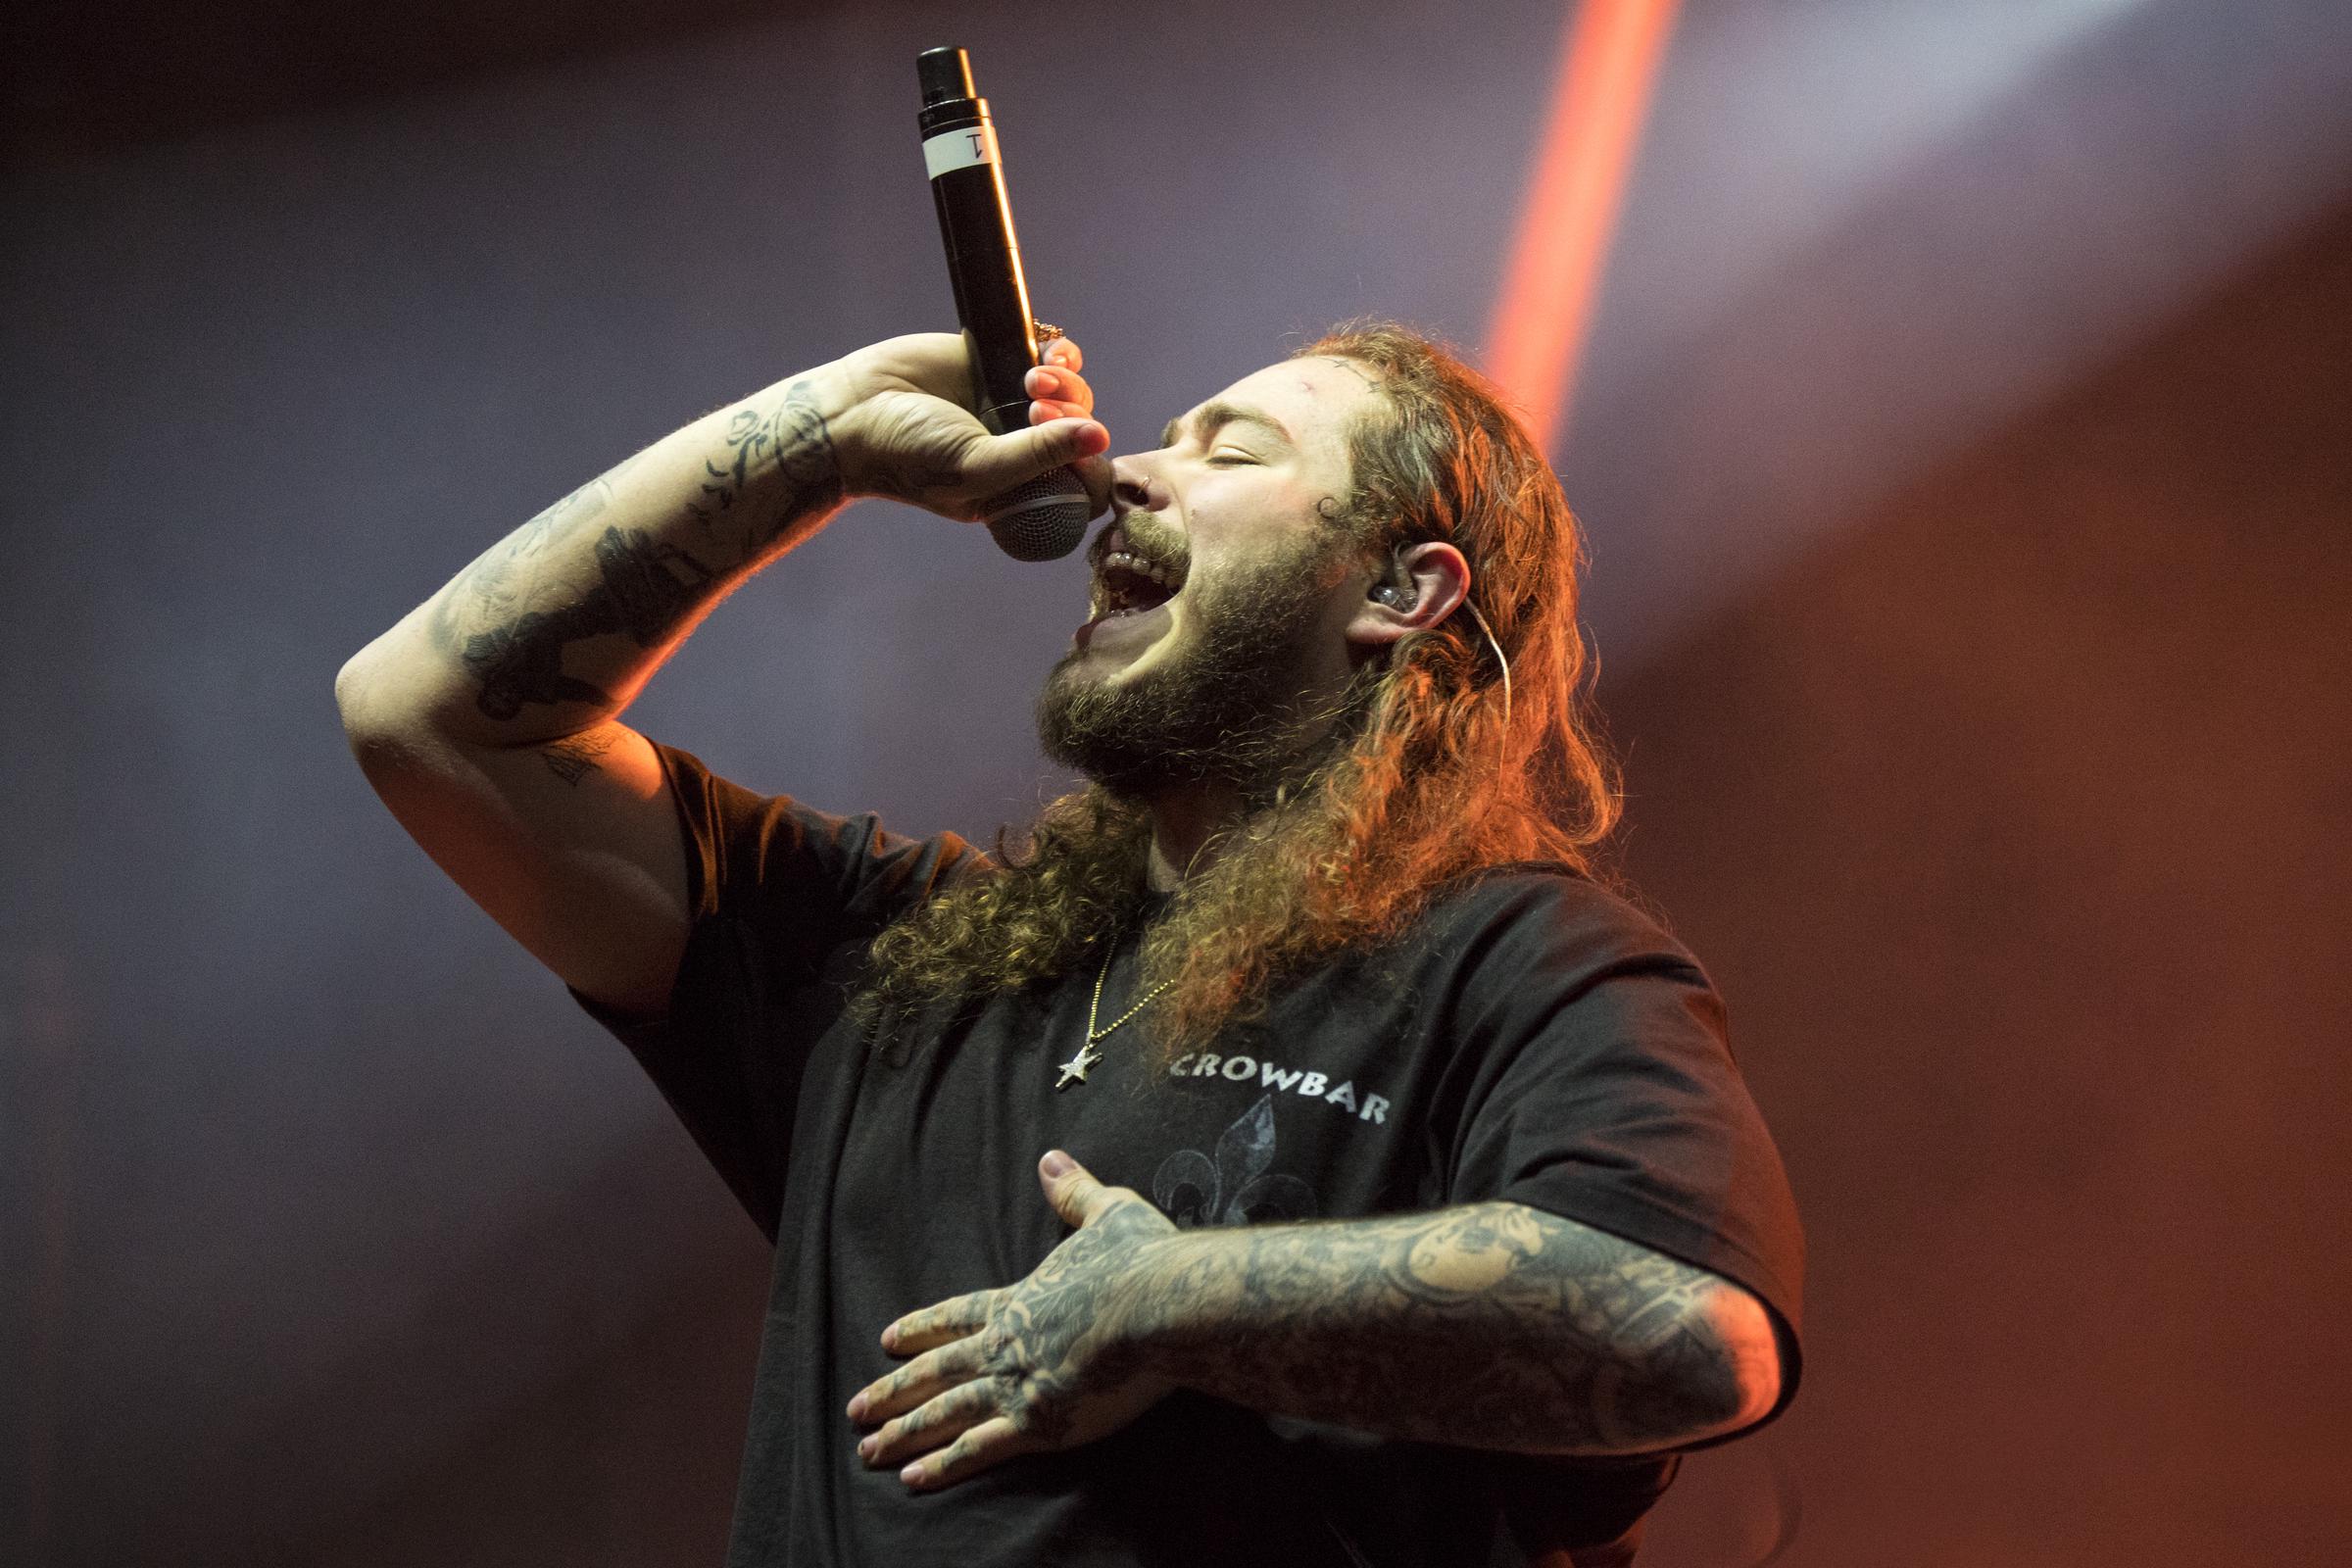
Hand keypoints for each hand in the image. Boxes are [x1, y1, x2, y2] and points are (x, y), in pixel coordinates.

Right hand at [828, 332, 1113, 522]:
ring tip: (1031, 383)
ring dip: (1067, 386)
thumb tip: (1100, 437)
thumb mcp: (976, 467)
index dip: (1091, 469)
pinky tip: (1047, 358)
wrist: (856, 408)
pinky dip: (1063, 357)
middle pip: (1085, 437)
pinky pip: (1058, 360)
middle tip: (1034, 413)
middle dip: (1072, 421)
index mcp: (1021, 490)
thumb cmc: (909, 455)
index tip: (1073, 454)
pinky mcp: (1005, 366)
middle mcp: (1024, 450)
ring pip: (1076, 396)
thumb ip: (1039, 456)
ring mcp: (1016, 407)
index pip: (1085, 488)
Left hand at [847, 1150, 1179, 1490]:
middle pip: (935, 1371)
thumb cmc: (1141, 1260)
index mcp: (1020, 1301)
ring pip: (944, 1413)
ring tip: (868, 1450)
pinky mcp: (1036, 1424)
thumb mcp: (1108, 1213)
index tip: (887, 1340)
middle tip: (856, 1409)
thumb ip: (1074, 1192)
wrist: (1160, 1305)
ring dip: (904, 1432)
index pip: (957, 1317)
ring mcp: (1016, 1386)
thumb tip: (1050, 1160)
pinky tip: (913, 1478)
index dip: (921, 1329)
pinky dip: (943, 1465)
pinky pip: (977, 1449)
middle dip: (893, 1390)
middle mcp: (1006, 1345)